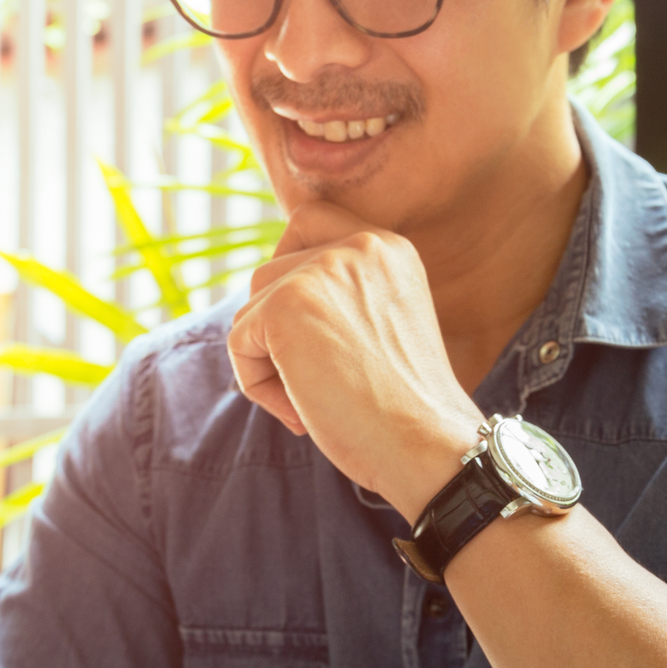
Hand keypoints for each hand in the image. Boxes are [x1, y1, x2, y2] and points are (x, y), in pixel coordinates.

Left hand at [229, 203, 482, 518]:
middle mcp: (359, 246)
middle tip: (316, 386)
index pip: (310, 222)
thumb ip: (341, 300)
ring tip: (312, 403)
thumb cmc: (407, 411)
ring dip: (267, 363)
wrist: (427, 445)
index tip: (304, 330)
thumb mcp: (382, 331)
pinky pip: (239, 342)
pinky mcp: (286, 305)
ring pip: (251, 310)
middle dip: (277, 334)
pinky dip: (257, 385)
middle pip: (271, 274)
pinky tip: (302, 412)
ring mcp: (320, 270)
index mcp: (389, 248)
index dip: (290, 271)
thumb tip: (263, 308)